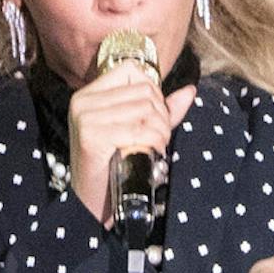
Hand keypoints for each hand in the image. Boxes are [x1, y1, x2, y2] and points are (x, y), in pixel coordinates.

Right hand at [66, 59, 197, 226]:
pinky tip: (151, 153)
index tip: (154, 117)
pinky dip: (152, 142)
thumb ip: (163, 110)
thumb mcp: (139, 131)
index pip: (132, 70)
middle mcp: (83, 101)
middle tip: (160, 138)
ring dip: (160, 131)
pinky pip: (137, 130)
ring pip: (144, 109)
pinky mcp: (90, 137)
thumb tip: (190, 90)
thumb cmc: (116, 165)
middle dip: (161, 116)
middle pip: (143, 91)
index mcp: (90, 93)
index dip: (153, 92)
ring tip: (156, 146)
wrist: (95, 202)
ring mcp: (84, 117)